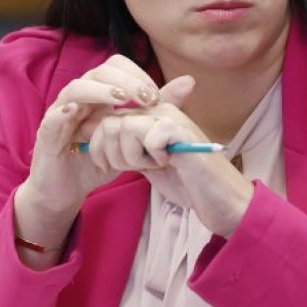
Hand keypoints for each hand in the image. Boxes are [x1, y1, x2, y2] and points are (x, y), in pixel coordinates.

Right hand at [13, 55, 168, 260]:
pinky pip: (54, 116)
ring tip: (120, 100)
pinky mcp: (47, 132)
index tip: (155, 94)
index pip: (116, 67)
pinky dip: (65, 111)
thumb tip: (188, 83)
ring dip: (100, 90)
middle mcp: (81, 96)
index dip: (136, 75)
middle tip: (145, 98)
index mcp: (100, 93)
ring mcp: (62, 111)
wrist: (68, 189)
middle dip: (124, 81)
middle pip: (99, 72)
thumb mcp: (133, 134)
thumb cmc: (99, 159)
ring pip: (77, 87)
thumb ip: (159, 109)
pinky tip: (79, 111)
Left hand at [86, 73, 252, 237]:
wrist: (218, 197)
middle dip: (114, 155)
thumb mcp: (143, 161)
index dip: (99, 148)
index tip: (112, 166)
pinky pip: (148, 136)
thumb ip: (121, 146)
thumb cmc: (184, 181)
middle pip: (109, 124)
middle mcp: (158, 110)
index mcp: (147, 115)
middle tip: (138, 167)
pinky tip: (167, 162)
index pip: (103, 120)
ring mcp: (170, 117)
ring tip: (154, 164)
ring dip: (133, 156)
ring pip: (124, 128)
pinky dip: (152, 155)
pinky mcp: (180, 130)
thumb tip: (87, 134)